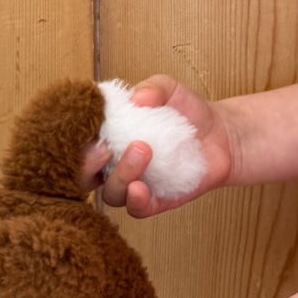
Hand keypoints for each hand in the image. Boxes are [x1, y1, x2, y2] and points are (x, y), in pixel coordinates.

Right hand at [80, 75, 236, 216]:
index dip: (74, 139)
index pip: (79, 143)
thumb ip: (153, 87)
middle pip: (85, 176)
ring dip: (120, 175)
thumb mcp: (169, 89)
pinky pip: (137, 209)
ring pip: (111, 193)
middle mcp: (114, 164)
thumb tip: (137, 98)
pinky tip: (141, 188)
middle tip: (106, 148)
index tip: (85, 127)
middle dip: (87, 165)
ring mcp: (134, 184)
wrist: (222, 134)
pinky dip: (135, 201)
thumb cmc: (186, 111)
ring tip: (143, 150)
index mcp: (108, 136)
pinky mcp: (156, 200)